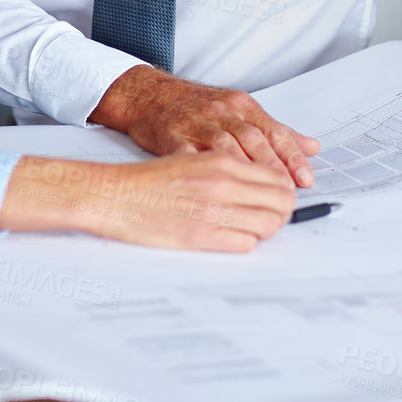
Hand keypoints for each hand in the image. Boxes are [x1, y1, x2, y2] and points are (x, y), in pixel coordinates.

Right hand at [0, 153, 294, 251]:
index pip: (278, 177)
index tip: (281, 199)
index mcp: (222, 160)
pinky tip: (234, 237)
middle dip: (282, 212)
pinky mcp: (201, 236)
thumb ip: (231, 165)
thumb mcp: (195, 158)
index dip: (285, 191)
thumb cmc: (152, 179)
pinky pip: (245, 243)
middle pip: (280, 201)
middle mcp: (222, 182)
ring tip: (254, 228)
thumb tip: (265, 180)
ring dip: (267, 229)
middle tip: (272, 217)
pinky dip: (246, 242)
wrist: (116, 194)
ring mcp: (213, 210)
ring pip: (268, 224)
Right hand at [88, 65, 320, 186]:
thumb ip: (274, 130)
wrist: (147, 95)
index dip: (291, 157)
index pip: (273, 131)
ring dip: (246, 176)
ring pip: (227, 149)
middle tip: (288, 195)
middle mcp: (220, 112)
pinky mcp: (171, 138)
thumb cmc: (193, 106)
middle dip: (274, 168)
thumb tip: (311, 147)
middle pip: (254, 140)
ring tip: (261, 200)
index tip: (305, 179)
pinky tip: (219, 195)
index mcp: (240, 105)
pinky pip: (190, 158)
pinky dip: (205, 176)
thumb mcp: (237, 109)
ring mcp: (195, 124)